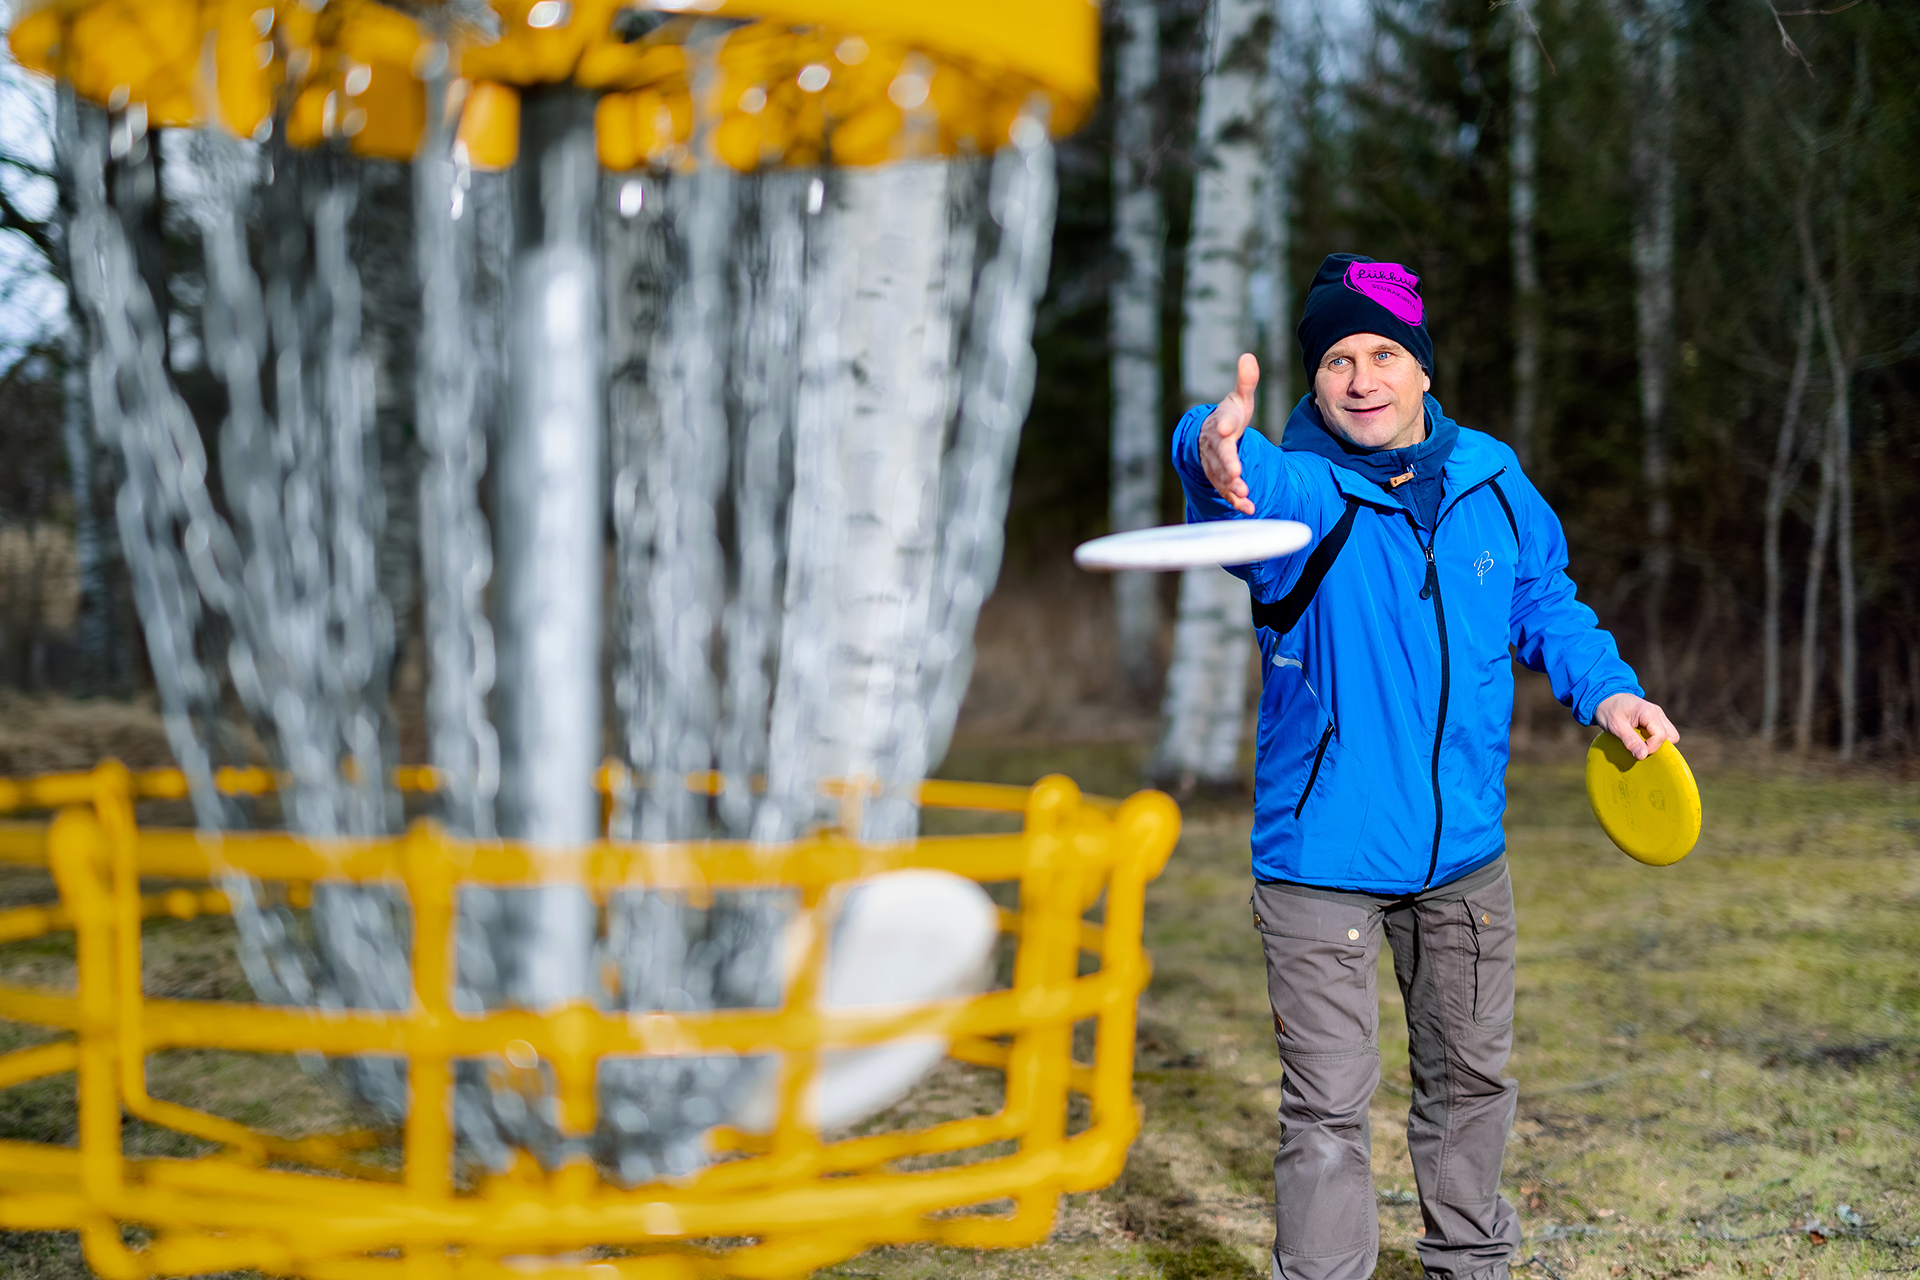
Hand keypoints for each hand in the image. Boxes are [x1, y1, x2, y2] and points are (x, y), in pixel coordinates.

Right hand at [1198, 353, 1260, 515]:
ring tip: (1245, 494)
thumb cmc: (1229, 417)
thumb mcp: (1238, 400)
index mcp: (1220, 425)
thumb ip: (1245, 383)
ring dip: (1232, 487)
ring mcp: (1216, 467)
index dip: (1222, 425)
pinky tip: (1250, 509)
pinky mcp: (1221, 481)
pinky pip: (1227, 492)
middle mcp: (1214, 448)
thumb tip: (1248, 356)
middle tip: (1235, 472)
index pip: (1220, 425)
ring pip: (1221, 478)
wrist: (1209, 439)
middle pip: (1219, 457)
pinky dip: (1237, 501)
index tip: (1224, 428)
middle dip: (1227, 465)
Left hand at [1594, 692, 1678, 760]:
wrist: (1605, 697)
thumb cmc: (1609, 710)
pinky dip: (1654, 739)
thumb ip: (1630, 740)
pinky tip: (1641, 738)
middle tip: (1639, 746)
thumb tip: (1643, 755)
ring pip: (1670, 735)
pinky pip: (1662, 732)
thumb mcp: (1615, 726)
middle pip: (1671, 736)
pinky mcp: (1655, 719)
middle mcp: (1657, 713)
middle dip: (1657, 746)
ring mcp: (1658, 715)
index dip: (1651, 747)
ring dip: (1657, 743)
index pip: (1661, 736)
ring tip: (1640, 742)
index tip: (1637, 750)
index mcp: (1649, 712)